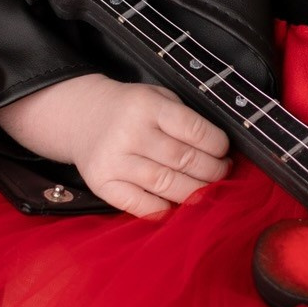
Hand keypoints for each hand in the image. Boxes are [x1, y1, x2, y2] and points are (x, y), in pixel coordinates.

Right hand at [0, 74, 231, 216]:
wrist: (82, 117)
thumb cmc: (131, 110)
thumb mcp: (157, 97)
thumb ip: (184, 118)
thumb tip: (221, 152)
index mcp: (146, 106)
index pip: (194, 130)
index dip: (218, 145)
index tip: (225, 151)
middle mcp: (129, 133)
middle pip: (184, 160)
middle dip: (213, 171)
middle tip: (222, 172)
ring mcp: (114, 161)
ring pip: (167, 185)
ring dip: (196, 192)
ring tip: (207, 189)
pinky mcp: (103, 183)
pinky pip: (141, 205)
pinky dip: (164, 209)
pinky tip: (176, 204)